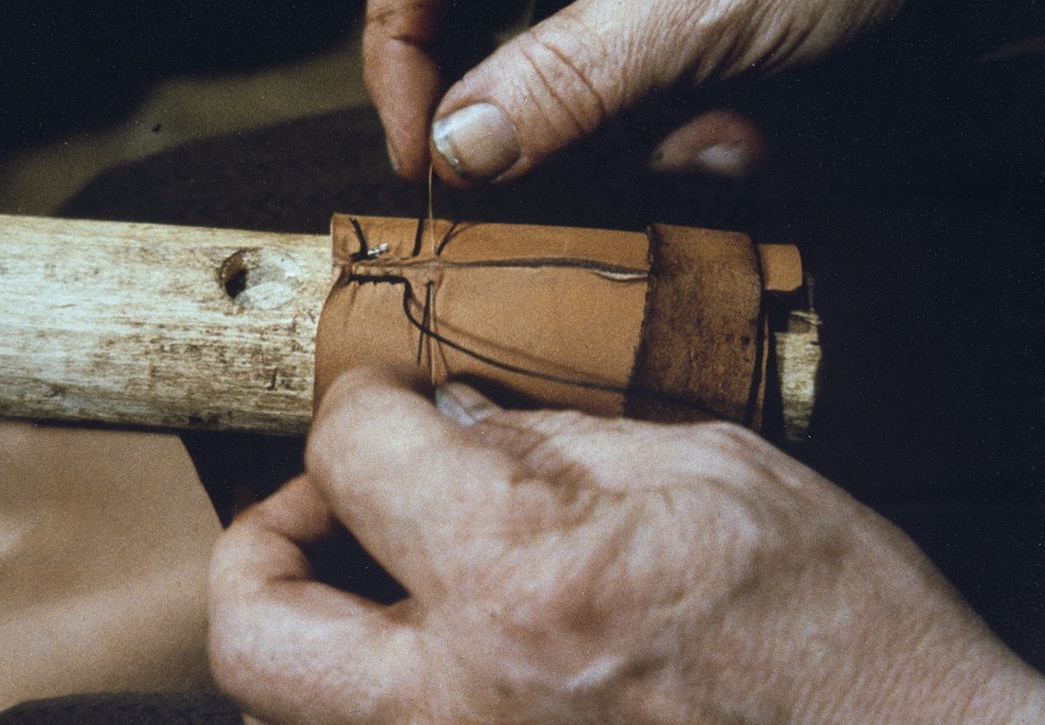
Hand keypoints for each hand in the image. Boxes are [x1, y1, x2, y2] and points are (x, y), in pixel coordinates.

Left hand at [208, 367, 1043, 721]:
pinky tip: (442, 633)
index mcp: (522, 576)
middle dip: (261, 540)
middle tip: (322, 500)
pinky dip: (383, 681)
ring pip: (292, 709)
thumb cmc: (836, 620)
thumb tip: (457, 419)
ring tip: (371, 569)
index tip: (389, 396)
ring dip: (308, 622)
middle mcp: (470, 696)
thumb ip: (557, 439)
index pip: (353, 455)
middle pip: (253, 627)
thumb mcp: (706, 469)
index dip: (361, 400)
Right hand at [363, 0, 1010, 182]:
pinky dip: (679, 111)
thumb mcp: (691, 5)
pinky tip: (736, 124)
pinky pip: (633, 69)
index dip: (401, 67)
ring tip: (712, 131)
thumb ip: (563, 79)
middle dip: (542, 109)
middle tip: (554, 178)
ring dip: (628, 122)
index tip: (424, 162)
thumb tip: (458, 149)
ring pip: (568, 59)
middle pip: (484, 17)